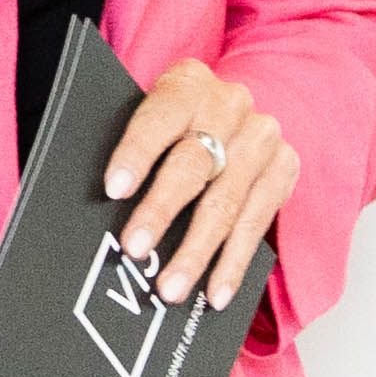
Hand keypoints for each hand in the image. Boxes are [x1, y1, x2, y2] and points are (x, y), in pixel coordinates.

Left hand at [101, 55, 300, 310]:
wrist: (231, 111)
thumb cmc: (173, 125)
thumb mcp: (151, 118)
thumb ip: (130, 147)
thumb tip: (92, 202)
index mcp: (187, 84)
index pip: (158, 119)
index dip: (136, 154)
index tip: (114, 189)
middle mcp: (230, 106)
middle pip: (193, 164)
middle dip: (161, 210)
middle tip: (135, 249)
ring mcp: (261, 139)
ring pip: (226, 203)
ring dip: (196, 252)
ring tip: (171, 287)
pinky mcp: (283, 170)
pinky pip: (256, 224)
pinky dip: (233, 263)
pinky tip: (215, 292)